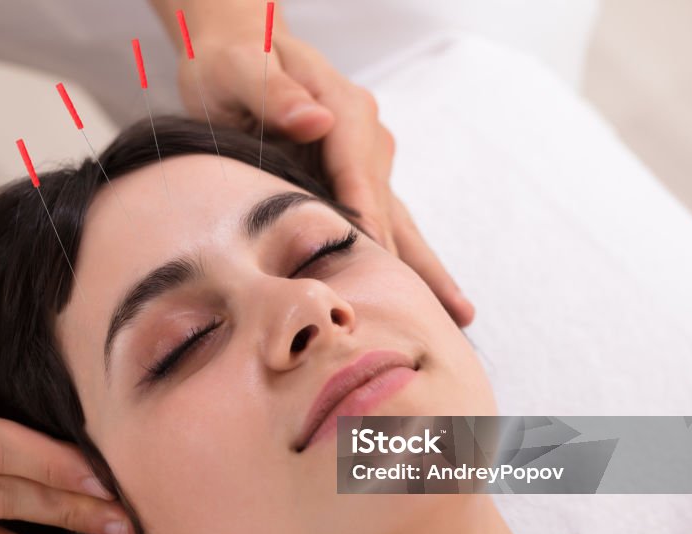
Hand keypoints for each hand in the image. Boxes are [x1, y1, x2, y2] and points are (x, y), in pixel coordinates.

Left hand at [171, 7, 473, 326]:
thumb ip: (274, 92)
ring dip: (426, 270)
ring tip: (457, 316)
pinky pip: (388, 227)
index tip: (376, 263)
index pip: (358, 171)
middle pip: (387, 206)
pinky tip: (435, 299)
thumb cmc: (233, 64)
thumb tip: (318, 122)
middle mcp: (367, 138)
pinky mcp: (360, 183)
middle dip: (405, 261)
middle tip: (426, 317)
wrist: (239, 57)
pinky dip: (409, 263)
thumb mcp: (239, 67)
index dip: (367, 218)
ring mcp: (368, 163)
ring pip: (400, 223)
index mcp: (343, 108)